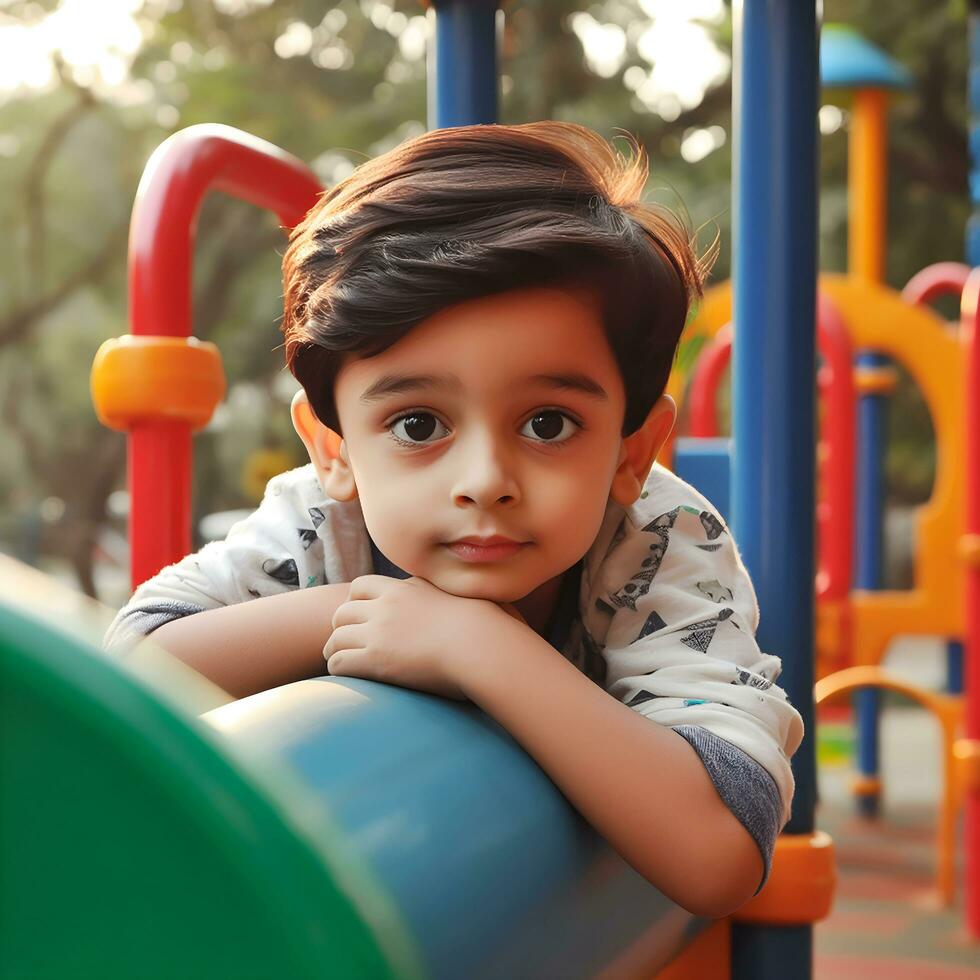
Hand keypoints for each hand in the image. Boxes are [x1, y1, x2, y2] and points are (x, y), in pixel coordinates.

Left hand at [323, 575, 515, 700]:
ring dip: (335, 650)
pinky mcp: (375, 660)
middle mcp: (385, 607)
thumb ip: (443, 593)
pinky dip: (339, 669)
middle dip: (340, 627)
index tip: (359, 615)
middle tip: (345, 642)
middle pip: (342, 612)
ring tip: (340, 662)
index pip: (362, 586)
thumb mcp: (459, 596)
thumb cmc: (484, 625)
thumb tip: (454, 598)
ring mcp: (377, 632)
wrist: (481, 644)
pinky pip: (340, 662)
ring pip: (336, 638)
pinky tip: (347, 677)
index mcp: (402, 589)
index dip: (356, 601)